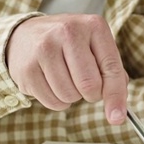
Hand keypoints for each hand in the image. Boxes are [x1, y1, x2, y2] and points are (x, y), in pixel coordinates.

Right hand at [6, 14, 128, 124]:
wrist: (25, 35)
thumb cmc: (69, 44)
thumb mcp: (95, 46)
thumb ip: (112, 73)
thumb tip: (117, 110)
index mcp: (93, 25)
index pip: (110, 67)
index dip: (116, 96)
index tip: (117, 117)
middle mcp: (68, 32)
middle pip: (89, 85)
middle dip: (92, 95)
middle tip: (86, 86)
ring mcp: (44, 48)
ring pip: (69, 96)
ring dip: (72, 97)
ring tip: (66, 79)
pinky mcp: (27, 68)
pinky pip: (51, 102)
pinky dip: (56, 101)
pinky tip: (51, 83)